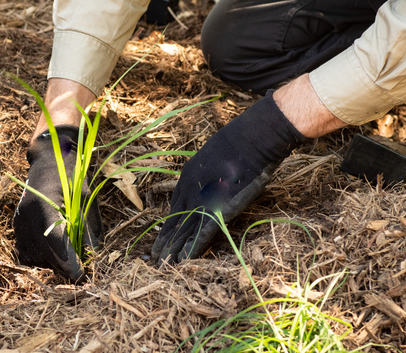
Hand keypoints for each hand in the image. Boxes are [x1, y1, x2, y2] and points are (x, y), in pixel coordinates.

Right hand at [14, 125, 101, 280]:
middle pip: (46, 256)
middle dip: (64, 267)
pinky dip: (41, 257)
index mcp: (46, 206)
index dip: (70, 264)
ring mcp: (19, 223)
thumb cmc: (72, 178)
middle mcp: (28, 217)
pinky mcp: (16, 227)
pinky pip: (26, 253)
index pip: (57, 245)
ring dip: (52, 263)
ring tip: (67, 252)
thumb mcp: (87, 201)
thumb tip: (91, 260)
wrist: (49, 160)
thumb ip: (88, 231)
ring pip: (35, 258)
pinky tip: (53, 248)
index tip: (82, 275)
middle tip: (80, 269)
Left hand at [151, 91, 309, 263]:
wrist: (249, 141)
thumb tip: (216, 174)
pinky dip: (191, 249)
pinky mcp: (217, 212)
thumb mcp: (215, 154)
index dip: (170, 222)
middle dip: (165, 241)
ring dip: (173, 249)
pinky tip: (182, 260)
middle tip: (156, 256)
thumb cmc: (238, 143)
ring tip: (163, 264)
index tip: (165, 233)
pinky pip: (200, 235)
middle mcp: (189, 192)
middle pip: (174, 222)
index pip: (175, 206)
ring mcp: (201, 203)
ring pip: (183, 232)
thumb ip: (210, 170)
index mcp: (187, 178)